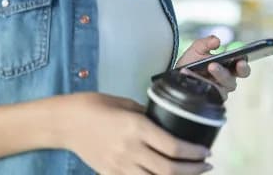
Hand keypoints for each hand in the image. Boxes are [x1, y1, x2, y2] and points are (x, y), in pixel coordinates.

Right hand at [59, 92, 211, 174]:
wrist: (66, 122)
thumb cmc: (96, 106)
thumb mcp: (127, 104)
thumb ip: (148, 116)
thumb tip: (168, 123)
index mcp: (137, 128)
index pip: (172, 147)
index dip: (193, 153)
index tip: (205, 151)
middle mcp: (130, 150)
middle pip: (168, 169)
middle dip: (192, 170)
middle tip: (206, 165)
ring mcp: (119, 166)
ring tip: (192, 174)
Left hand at [176, 35, 251, 100]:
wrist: (176, 76)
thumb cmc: (190, 63)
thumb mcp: (197, 49)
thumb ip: (206, 43)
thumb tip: (217, 41)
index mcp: (228, 68)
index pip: (241, 68)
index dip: (243, 64)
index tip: (241, 58)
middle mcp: (225, 81)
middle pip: (234, 80)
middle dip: (231, 72)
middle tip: (219, 64)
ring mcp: (217, 91)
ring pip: (224, 87)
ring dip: (219, 74)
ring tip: (210, 65)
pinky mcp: (209, 99)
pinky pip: (210, 94)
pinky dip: (203, 83)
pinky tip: (194, 76)